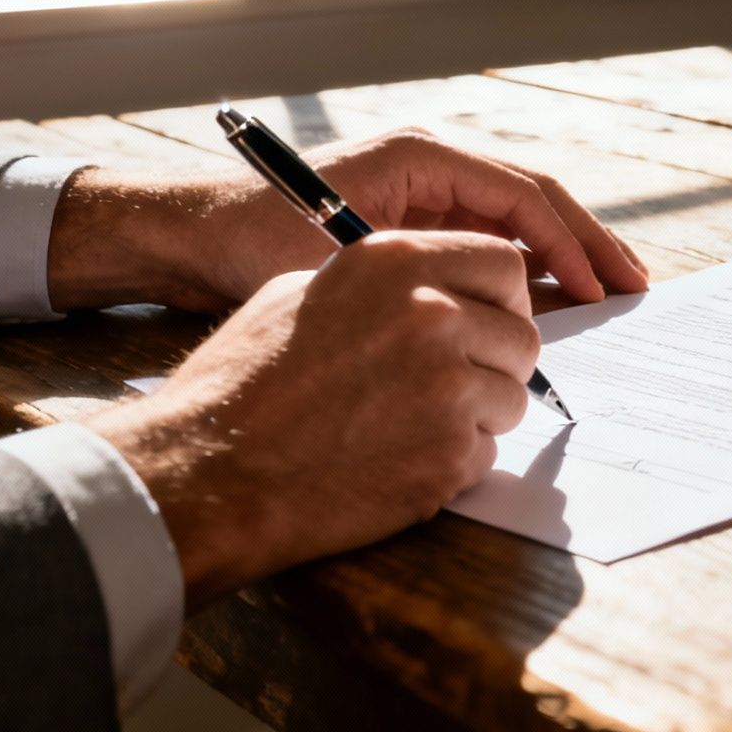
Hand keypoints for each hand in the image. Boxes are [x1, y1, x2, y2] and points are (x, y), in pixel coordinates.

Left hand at [46, 127, 647, 311]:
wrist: (190, 239)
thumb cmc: (248, 244)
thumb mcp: (336, 260)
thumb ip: (419, 275)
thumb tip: (500, 305)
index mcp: (418, 157)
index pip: (520, 194)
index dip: (569, 242)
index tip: (602, 287)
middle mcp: (429, 165)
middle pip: (533, 199)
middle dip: (588, 243)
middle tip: (637, 286)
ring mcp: (424, 191)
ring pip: (517, 221)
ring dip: (565, 255)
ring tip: (614, 294)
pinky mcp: (415, 221)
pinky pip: (488, 241)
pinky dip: (526, 268)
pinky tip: (553, 305)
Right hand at [84, 231, 538, 603]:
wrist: (210, 469)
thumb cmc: (243, 383)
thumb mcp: (303, 293)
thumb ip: (381, 284)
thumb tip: (432, 289)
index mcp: (396, 262)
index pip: (502, 262)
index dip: (502, 296)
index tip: (489, 317)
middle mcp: (432, 314)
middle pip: (521, 335)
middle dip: (496, 361)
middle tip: (454, 383)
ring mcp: (448, 388)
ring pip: (511, 398)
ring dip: (477, 416)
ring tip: (409, 425)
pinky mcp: (449, 456)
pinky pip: (486, 454)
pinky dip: (453, 463)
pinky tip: (395, 460)